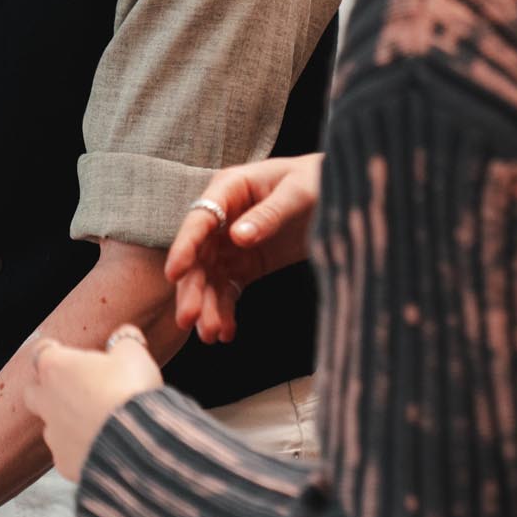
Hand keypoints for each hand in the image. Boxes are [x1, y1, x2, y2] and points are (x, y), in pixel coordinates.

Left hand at [25, 327, 163, 483]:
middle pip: (33, 390)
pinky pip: (67, 454)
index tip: (62, 352)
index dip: (54, 351)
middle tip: (75, 388)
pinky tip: (102, 449)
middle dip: (47, 389)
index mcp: (57, 368)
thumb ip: (126, 342)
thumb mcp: (134, 356)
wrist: (139, 444)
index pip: (41, 352)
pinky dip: (80, 450)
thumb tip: (126, 335)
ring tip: (96, 422)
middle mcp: (46, 400)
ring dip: (67, 422)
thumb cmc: (131, 393)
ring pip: (50, 425)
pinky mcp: (64, 463)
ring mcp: (53, 434)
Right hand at [167, 153, 322, 343]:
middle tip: (189, 319)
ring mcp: (233, 243)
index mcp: (229, 189)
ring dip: (207, 306)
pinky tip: (227, 332)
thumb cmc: (318, 180)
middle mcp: (224, 217)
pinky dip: (225, 310)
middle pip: (199, 256)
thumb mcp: (299, 193)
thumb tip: (237, 237)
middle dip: (192, 289)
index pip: (199, 220)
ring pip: (210, 278)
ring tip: (210, 335)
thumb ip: (269, 214)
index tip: (174, 274)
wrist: (343, 193)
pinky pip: (229, 289)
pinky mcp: (247, 263)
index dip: (184, 247)